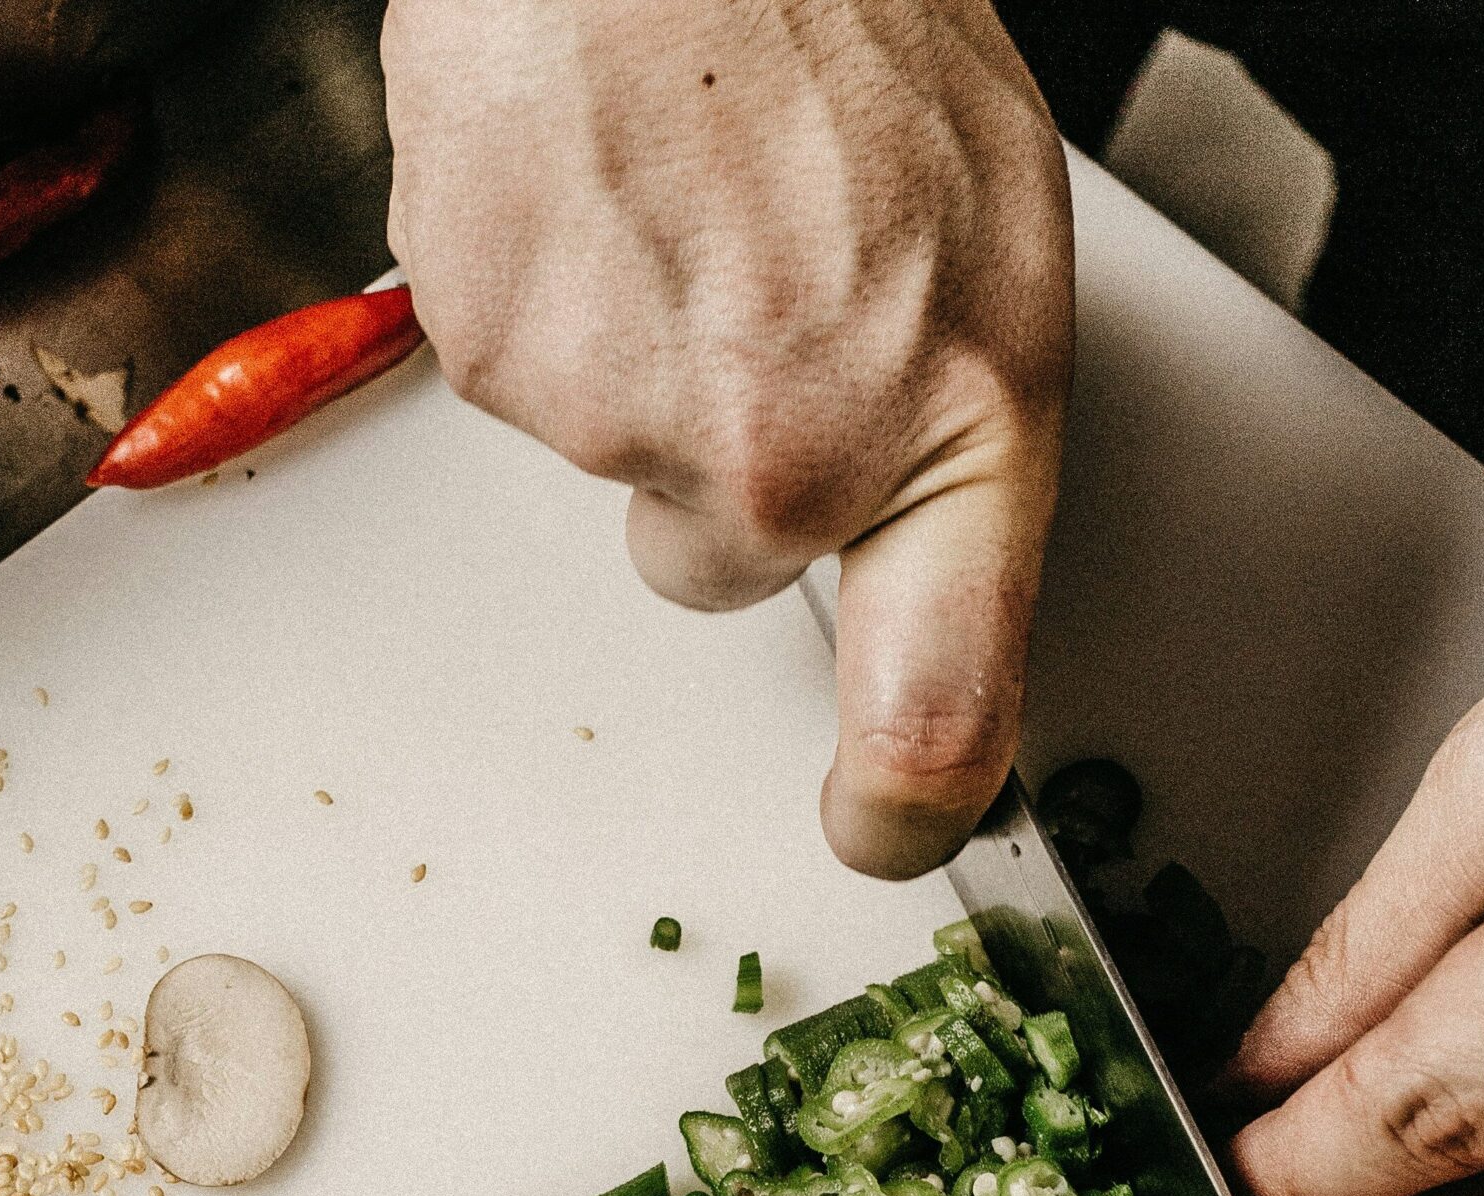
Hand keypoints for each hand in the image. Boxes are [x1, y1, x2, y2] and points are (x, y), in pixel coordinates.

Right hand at [381, 0, 1072, 876]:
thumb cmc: (843, 15)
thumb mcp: (990, 229)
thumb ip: (945, 416)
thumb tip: (897, 533)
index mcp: (956, 421)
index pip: (944, 709)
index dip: (906, 803)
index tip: (882, 828)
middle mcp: (790, 453)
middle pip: (715, 564)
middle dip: (718, 461)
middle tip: (747, 294)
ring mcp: (628, 416)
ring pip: (611, 456)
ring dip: (634, 355)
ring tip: (680, 197)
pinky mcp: (493, 356)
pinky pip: (516, 370)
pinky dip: (544, 296)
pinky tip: (596, 187)